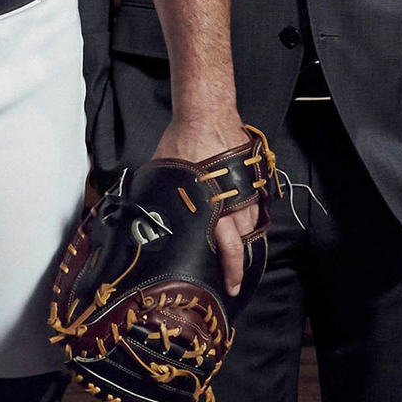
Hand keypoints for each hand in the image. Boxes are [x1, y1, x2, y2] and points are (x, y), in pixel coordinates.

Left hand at [154, 106, 263, 293]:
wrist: (207, 116)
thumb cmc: (184, 144)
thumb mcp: (166, 175)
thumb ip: (164, 198)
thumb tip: (144, 214)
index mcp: (212, 205)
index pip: (228, 247)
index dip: (230, 269)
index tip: (230, 285)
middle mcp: (234, 203)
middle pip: (242, 243)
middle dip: (239, 267)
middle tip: (235, 283)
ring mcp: (247, 191)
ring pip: (252, 226)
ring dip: (245, 243)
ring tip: (238, 258)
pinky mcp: (252, 180)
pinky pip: (256, 207)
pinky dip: (252, 221)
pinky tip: (245, 228)